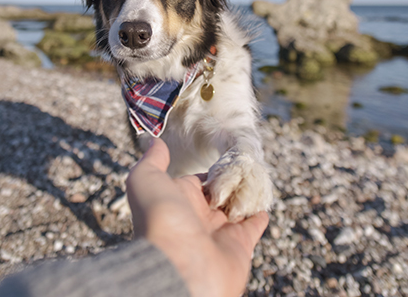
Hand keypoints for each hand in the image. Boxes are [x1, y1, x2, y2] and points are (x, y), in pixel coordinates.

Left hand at [126, 138, 268, 296]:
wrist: (178, 268)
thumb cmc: (159, 221)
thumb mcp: (145, 181)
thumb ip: (151, 160)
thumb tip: (154, 141)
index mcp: (178, 201)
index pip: (199, 181)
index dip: (211, 171)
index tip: (222, 159)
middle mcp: (198, 217)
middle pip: (221, 191)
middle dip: (230, 180)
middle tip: (242, 166)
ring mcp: (220, 231)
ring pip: (238, 203)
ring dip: (246, 191)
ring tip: (253, 177)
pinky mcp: (241, 244)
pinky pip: (253, 223)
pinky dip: (259, 212)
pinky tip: (262, 202)